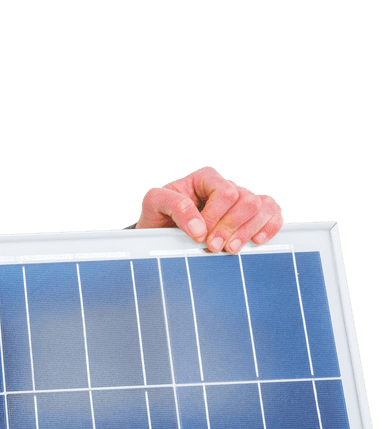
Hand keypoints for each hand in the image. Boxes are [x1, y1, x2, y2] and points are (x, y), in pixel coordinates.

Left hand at [135, 166, 283, 253]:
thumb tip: (199, 227)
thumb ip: (173, 206)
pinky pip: (274, 214)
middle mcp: (225, 186)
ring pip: (263, 207)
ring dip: (248, 232)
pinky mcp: (252, 216)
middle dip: (231, 227)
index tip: (200, 235)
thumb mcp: (154, 204)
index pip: (225, 192)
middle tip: (214, 247)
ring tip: (230, 249)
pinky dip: (270, 228)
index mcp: (205, 178)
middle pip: (247, 200)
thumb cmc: (160, 215)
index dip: (216, 216)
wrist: (163, 234)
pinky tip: (255, 242)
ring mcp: (241, 201)